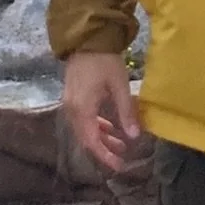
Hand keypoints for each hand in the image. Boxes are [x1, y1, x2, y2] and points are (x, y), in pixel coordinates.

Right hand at [62, 51, 142, 173]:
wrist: (87, 38)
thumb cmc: (105, 60)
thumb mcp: (120, 86)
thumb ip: (126, 112)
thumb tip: (134, 137)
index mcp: (82, 109)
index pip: (92, 141)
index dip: (105, 156)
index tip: (119, 166)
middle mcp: (72, 109)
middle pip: (85, 138)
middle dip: (104, 150)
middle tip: (122, 158)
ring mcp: (70, 102)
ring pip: (84, 129)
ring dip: (101, 138)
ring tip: (121, 144)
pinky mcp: (73, 96)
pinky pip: (83, 119)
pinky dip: (96, 126)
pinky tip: (110, 126)